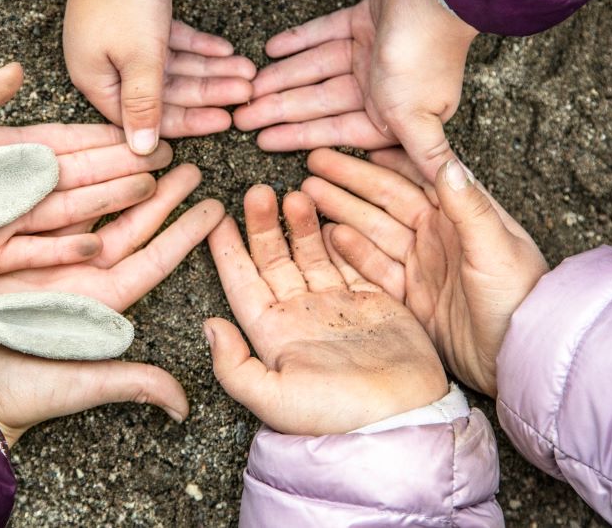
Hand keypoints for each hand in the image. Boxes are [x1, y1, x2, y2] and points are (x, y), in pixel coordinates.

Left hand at [0, 63, 174, 279]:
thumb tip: (18, 70)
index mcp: (0, 150)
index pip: (63, 142)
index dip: (101, 137)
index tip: (137, 128)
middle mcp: (11, 188)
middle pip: (78, 176)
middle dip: (122, 166)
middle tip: (165, 156)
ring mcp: (4, 222)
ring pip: (69, 211)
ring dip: (110, 202)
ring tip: (151, 190)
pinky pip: (37, 251)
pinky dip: (69, 248)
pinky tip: (104, 241)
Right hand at [0, 165, 223, 444]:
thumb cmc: (20, 391)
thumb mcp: (81, 383)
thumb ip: (133, 383)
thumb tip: (183, 404)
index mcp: (103, 302)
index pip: (154, 260)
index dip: (184, 234)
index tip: (215, 208)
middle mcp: (82, 275)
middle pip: (130, 226)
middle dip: (160, 195)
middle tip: (189, 164)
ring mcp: (48, 258)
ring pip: (93, 208)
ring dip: (118, 178)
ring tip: (147, 151)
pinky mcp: (13, 246)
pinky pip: (48, 205)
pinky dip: (66, 179)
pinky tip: (85, 152)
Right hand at [65, 0, 254, 153]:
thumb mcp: (139, 56)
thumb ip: (145, 104)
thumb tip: (142, 150)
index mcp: (95, 80)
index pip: (144, 117)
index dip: (188, 122)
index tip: (225, 121)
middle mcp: (106, 65)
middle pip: (165, 92)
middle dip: (209, 92)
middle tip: (248, 92)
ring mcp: (122, 42)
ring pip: (174, 67)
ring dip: (211, 70)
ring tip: (249, 71)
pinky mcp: (139, 20)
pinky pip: (173, 43)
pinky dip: (199, 47)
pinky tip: (228, 51)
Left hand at [204, 185, 446, 435]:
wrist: (404, 421)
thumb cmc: (336, 415)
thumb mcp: (273, 397)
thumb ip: (234, 365)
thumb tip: (208, 326)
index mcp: (273, 335)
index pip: (242, 282)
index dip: (227, 250)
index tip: (215, 216)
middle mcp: (301, 316)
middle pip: (275, 260)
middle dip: (264, 225)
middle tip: (257, 190)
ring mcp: (337, 308)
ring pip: (311, 255)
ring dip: (301, 225)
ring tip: (295, 193)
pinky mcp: (373, 303)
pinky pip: (352, 261)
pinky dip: (341, 239)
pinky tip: (332, 215)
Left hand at [237, 0, 477, 181]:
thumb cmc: (426, 58)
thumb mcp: (418, 119)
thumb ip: (427, 158)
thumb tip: (451, 196)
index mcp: (393, 115)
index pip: (332, 131)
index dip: (296, 137)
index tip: (261, 141)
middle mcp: (380, 88)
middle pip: (317, 102)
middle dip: (278, 108)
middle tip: (239, 116)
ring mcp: (370, 53)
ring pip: (315, 69)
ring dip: (281, 76)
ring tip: (246, 84)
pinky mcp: (364, 20)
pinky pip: (323, 33)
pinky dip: (298, 40)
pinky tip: (270, 48)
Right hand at [302, 148, 547, 395]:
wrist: (520, 357)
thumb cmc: (521, 299)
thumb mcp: (497, 249)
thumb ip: (468, 207)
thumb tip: (446, 163)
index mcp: (460, 215)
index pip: (414, 177)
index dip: (383, 160)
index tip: (352, 141)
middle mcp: (436, 236)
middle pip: (384, 201)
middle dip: (349, 181)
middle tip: (314, 164)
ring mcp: (420, 266)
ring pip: (372, 231)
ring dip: (341, 211)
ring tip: (308, 195)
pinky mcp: (409, 297)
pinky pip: (372, 269)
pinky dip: (349, 252)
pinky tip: (326, 236)